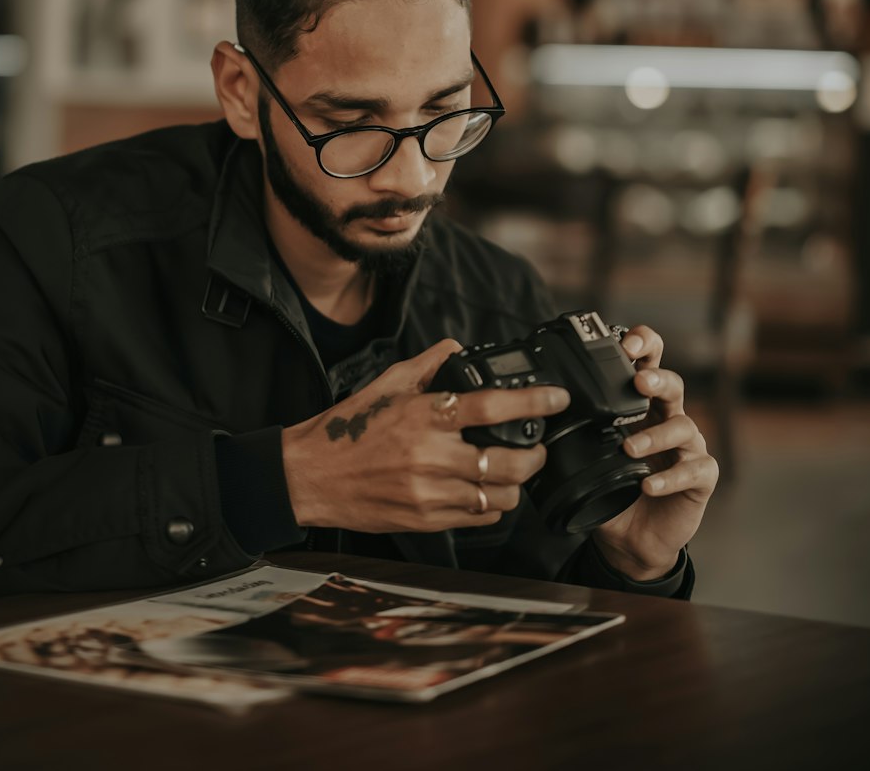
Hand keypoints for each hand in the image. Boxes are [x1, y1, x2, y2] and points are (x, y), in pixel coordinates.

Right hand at [282, 339, 570, 534]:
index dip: (533, 401)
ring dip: (516, 484)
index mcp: (424, 414)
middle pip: (508, 462)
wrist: (312, 476)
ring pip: (499, 496)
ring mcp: (430, 492)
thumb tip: (458, 349)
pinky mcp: (426, 520)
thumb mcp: (386, 384)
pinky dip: (491, 505)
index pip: (492, 405)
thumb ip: (428, 364)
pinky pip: (477, 517)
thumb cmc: (348, 429)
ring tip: (513, 471)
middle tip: (536, 446)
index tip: (557, 398)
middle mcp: (431, 455)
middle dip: (534, 455)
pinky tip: (484, 491)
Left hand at [593, 325, 718, 580]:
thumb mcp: (587, 455)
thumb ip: (572, 431)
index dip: (644, 345)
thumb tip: (537, 413)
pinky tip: (648, 484)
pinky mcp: (700, 478)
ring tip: (629, 448)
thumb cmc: (611, 487)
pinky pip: (695, 470)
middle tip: (638, 382)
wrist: (630, 537)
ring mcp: (687, 448)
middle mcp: (667, 419)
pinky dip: (670, 476)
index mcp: (641, 406)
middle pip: (673, 384)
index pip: (649, 362)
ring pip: (683, 426)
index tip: (625, 344)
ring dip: (655, 435)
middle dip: (657, 378)